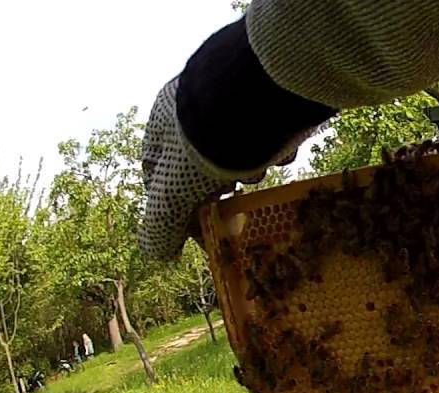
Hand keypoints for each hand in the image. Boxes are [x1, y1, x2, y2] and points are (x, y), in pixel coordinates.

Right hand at [139, 77, 302, 259]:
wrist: (264, 92)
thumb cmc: (208, 143)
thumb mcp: (175, 191)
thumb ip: (162, 224)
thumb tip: (156, 254)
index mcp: (163, 124)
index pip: (160, 175)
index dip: (180, 209)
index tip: (206, 231)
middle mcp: (196, 107)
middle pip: (206, 164)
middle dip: (223, 188)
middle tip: (238, 202)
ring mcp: (235, 101)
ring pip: (242, 150)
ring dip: (251, 168)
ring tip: (260, 170)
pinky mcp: (272, 100)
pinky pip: (272, 132)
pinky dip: (276, 148)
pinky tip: (283, 152)